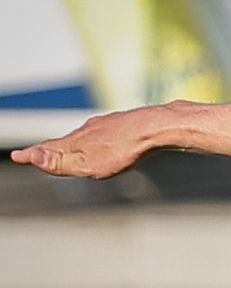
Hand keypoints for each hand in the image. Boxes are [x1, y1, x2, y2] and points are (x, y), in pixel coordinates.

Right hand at [9, 105, 165, 177]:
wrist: (156, 128)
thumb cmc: (123, 149)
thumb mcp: (88, 163)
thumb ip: (59, 162)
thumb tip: (31, 155)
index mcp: (76, 142)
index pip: (48, 149)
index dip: (33, 155)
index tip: (17, 156)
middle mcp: (88, 130)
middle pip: (65, 142)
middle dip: (50, 149)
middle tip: (36, 153)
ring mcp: (106, 125)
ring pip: (86, 135)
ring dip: (74, 143)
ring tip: (67, 148)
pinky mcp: (124, 124)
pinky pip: (106, 132)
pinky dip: (96, 138)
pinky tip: (106, 140)